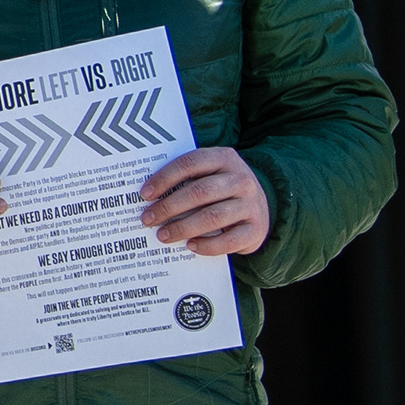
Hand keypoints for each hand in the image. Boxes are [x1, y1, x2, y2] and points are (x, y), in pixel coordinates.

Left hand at [141, 147, 270, 257]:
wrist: (259, 206)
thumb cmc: (221, 190)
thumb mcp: (208, 174)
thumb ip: (184, 179)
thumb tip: (147, 195)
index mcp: (224, 158)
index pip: (189, 164)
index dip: (164, 178)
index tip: (145, 194)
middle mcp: (241, 179)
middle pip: (199, 192)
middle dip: (169, 207)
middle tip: (148, 219)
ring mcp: (251, 204)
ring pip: (212, 217)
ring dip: (183, 228)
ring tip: (163, 235)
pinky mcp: (257, 229)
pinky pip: (229, 240)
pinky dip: (206, 245)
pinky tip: (190, 245)